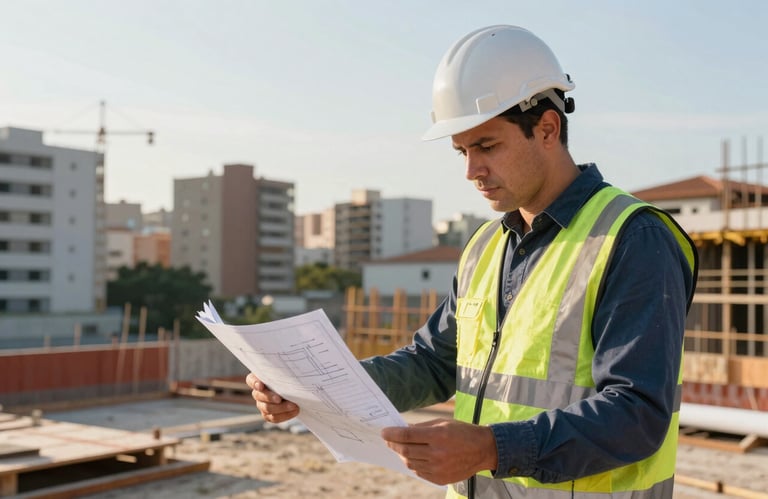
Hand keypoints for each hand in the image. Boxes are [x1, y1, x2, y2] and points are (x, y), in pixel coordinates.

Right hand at [245, 373, 299, 422]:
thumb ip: (284, 370)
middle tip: (280, 399)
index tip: (260, 385)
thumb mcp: (286, 371)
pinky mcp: (268, 415)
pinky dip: (285, 415)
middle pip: (259, 396)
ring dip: (281, 408)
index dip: (255, 383)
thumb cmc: (290, 376)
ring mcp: (262, 404)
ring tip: (294, 405)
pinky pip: (274, 417)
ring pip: (267, 408)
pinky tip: (295, 411)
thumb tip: (290, 366)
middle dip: (270, 397)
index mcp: (259, 378)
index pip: (251, 380)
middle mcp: (258, 392)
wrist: (295, 389)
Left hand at [381, 418, 497, 485]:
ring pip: (410, 463)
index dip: (392, 434)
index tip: (383, 432)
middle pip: (405, 451)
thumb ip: (421, 427)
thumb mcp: (442, 423)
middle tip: (388, 440)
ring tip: (402, 448)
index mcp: (438, 436)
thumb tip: (402, 429)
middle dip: (394, 444)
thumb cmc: (462, 432)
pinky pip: (419, 472)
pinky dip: (414, 464)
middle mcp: (438, 453)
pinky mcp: (440, 479)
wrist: (483, 450)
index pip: (407, 436)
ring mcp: (439, 468)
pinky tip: (416, 457)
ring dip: (403, 455)